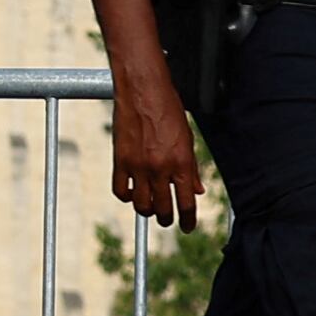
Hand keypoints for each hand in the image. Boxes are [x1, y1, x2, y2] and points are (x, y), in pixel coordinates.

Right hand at [107, 54, 201, 230]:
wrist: (143, 89)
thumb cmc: (168, 109)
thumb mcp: (188, 139)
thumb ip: (191, 168)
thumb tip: (196, 190)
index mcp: (181, 163)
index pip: (186, 204)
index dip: (188, 220)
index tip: (187, 226)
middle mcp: (160, 168)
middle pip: (163, 209)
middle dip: (166, 218)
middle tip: (167, 219)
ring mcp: (138, 165)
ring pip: (141, 204)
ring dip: (146, 211)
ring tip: (149, 208)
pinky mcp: (120, 159)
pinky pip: (120, 190)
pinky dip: (125, 197)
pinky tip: (130, 193)